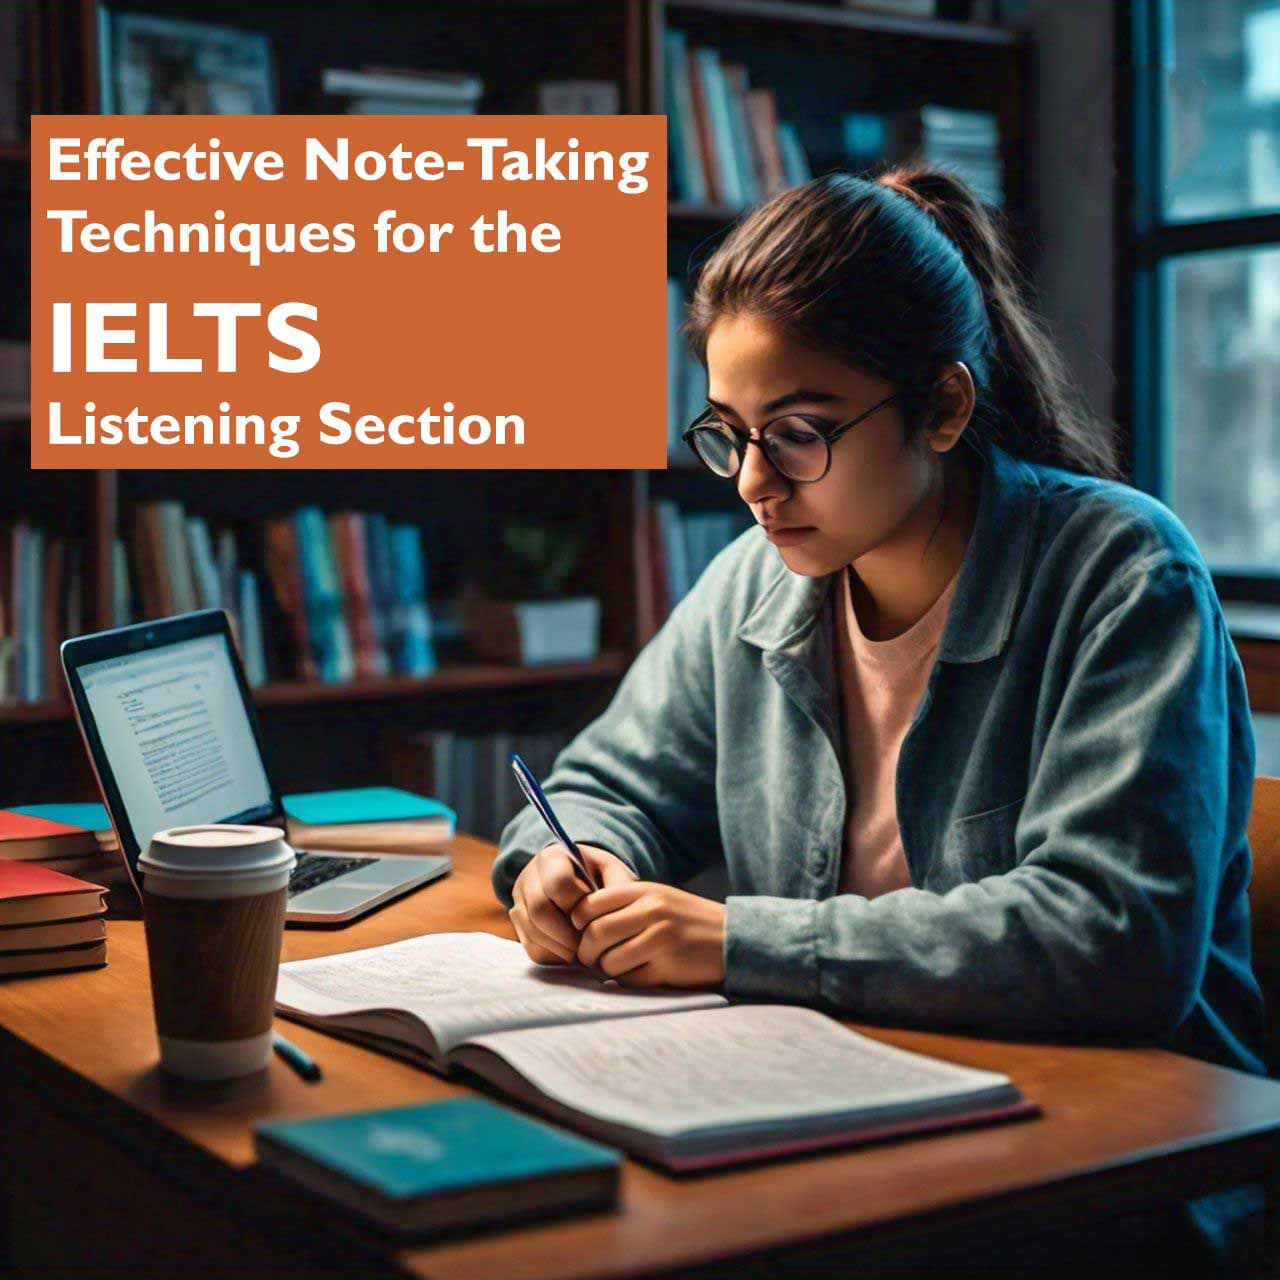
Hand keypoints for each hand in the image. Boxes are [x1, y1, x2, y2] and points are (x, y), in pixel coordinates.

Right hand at [509, 843, 637, 964]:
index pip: (559, 884)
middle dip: (566, 934)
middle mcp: (529, 875)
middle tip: (588, 945)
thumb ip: (619, 884)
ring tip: (582, 951)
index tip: (595, 915)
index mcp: (553, 857)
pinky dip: (552, 956)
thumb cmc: (600, 876)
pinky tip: (570, 953)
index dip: (579, 905)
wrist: (580, 881)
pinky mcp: (518, 922)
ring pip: (531, 931)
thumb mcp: (613, 871)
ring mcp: (519, 900)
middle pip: (539, 911)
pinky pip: (529, 947)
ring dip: (560, 948)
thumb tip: (616, 907)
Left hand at [571, 882, 725, 988]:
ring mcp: (661, 938)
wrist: (732, 937)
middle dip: (586, 952)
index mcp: (644, 891)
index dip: (578, 922)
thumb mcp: (658, 899)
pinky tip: (642, 974)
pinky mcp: (669, 965)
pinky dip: (629, 981)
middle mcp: (651, 910)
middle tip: (591, 959)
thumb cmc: (687, 920)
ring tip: (619, 967)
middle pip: (595, 934)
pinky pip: (631, 980)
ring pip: (609, 961)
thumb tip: (577, 923)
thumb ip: (623, 904)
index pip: (590, 904)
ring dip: (608, 970)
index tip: (581, 933)